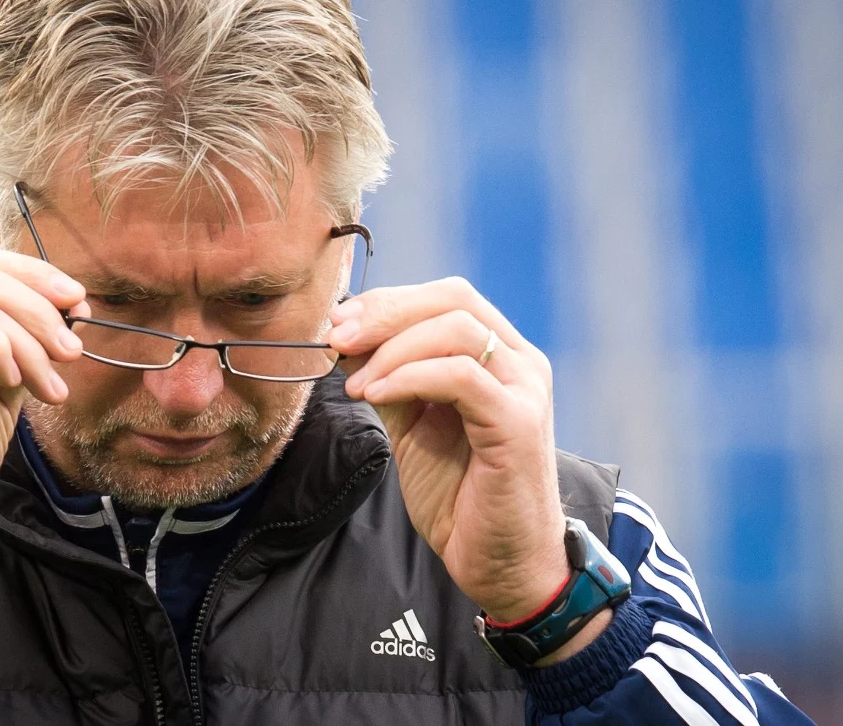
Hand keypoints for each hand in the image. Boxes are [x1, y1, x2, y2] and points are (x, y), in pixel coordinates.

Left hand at [328, 278, 567, 623]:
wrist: (500, 563)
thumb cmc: (461, 497)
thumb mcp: (412, 426)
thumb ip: (388, 381)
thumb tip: (344, 341)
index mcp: (498, 356)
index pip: (445, 298)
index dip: (388, 302)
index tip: (339, 324)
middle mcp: (519, 363)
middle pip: (453, 300)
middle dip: (386, 312)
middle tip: (337, 339)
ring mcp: (524, 389)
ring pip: (457, 329)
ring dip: (392, 349)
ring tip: (356, 385)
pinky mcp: (519, 423)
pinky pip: (462, 376)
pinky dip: (411, 376)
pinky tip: (376, 397)